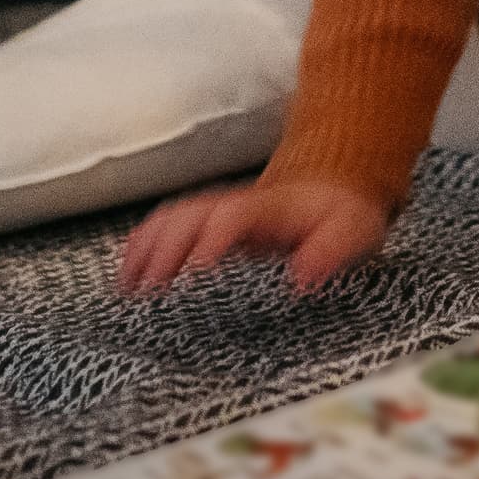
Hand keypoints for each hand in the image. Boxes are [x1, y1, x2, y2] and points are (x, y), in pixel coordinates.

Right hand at [117, 176, 385, 296]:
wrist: (331, 188)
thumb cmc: (339, 217)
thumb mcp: (352, 231)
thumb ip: (331, 249)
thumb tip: (304, 277)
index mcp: (270, 208)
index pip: (232, 216)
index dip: (211, 239)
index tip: (196, 269)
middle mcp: (236, 205)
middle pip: (189, 216)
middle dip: (164, 249)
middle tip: (146, 290)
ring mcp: (218, 211)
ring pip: (171, 219)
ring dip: (145, 248)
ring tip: (125, 287)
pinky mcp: (208, 223)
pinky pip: (167, 226)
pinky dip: (143, 247)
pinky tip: (127, 275)